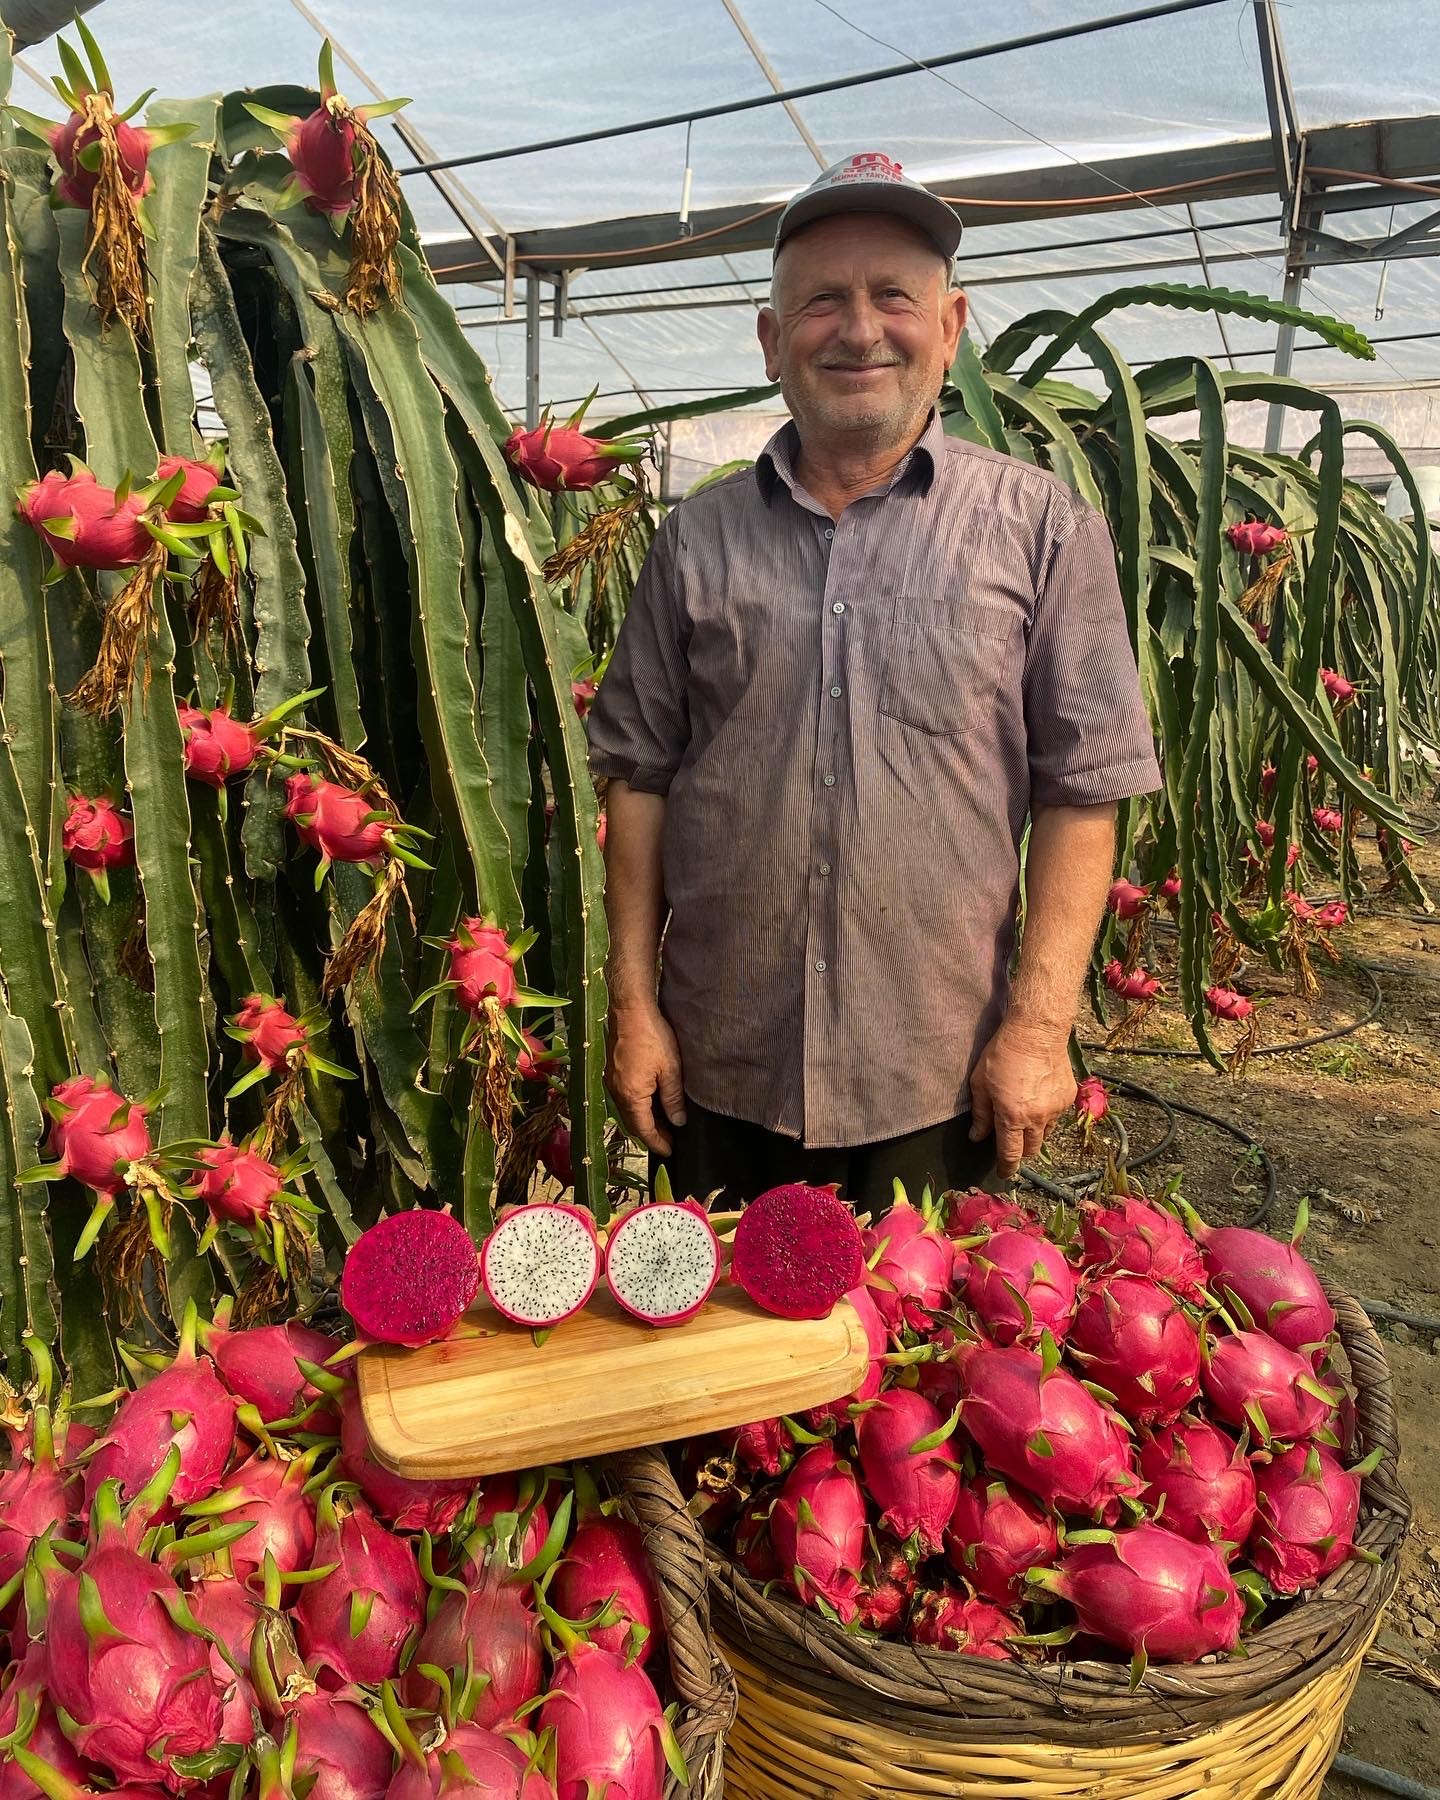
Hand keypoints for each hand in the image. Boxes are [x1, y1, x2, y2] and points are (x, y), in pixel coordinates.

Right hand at [605, 1001, 686, 1155]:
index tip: (670, 1152)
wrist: (629, 1009)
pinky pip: (625, 1097)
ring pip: (628, 1110)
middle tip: (671, 1139)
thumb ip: (673, 1099)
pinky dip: (639, 1105)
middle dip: (651, 1134)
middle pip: (633, 1123)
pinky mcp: (612, 1071)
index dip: (657, 1143)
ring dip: (645, 1119)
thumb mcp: (670, 1069)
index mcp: (631, 1096)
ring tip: (665, 1122)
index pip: (643, 1129)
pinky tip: (653, 1101)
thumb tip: (678, 1122)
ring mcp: (611, 1082)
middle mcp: (616, 1093)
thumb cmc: (652, 1036)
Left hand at [968, 1020, 1074, 1180]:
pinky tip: (1038, 1096)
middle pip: (1031, 1149)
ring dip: (1034, 1132)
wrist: (1037, 1031)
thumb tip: (977, 1137)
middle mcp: (1037, 1118)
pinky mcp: (1068, 1097)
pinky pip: (1056, 1115)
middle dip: (1020, 1151)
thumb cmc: (1002, 1054)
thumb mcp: (980, 1084)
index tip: (1004, 1174)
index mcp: (1013, 1117)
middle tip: (1011, 1141)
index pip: (1010, 1154)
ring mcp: (1056, 1109)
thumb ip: (981, 1114)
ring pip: (1046, 1133)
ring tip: (1024, 1114)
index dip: (1006, 1167)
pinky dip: (1046, 1113)